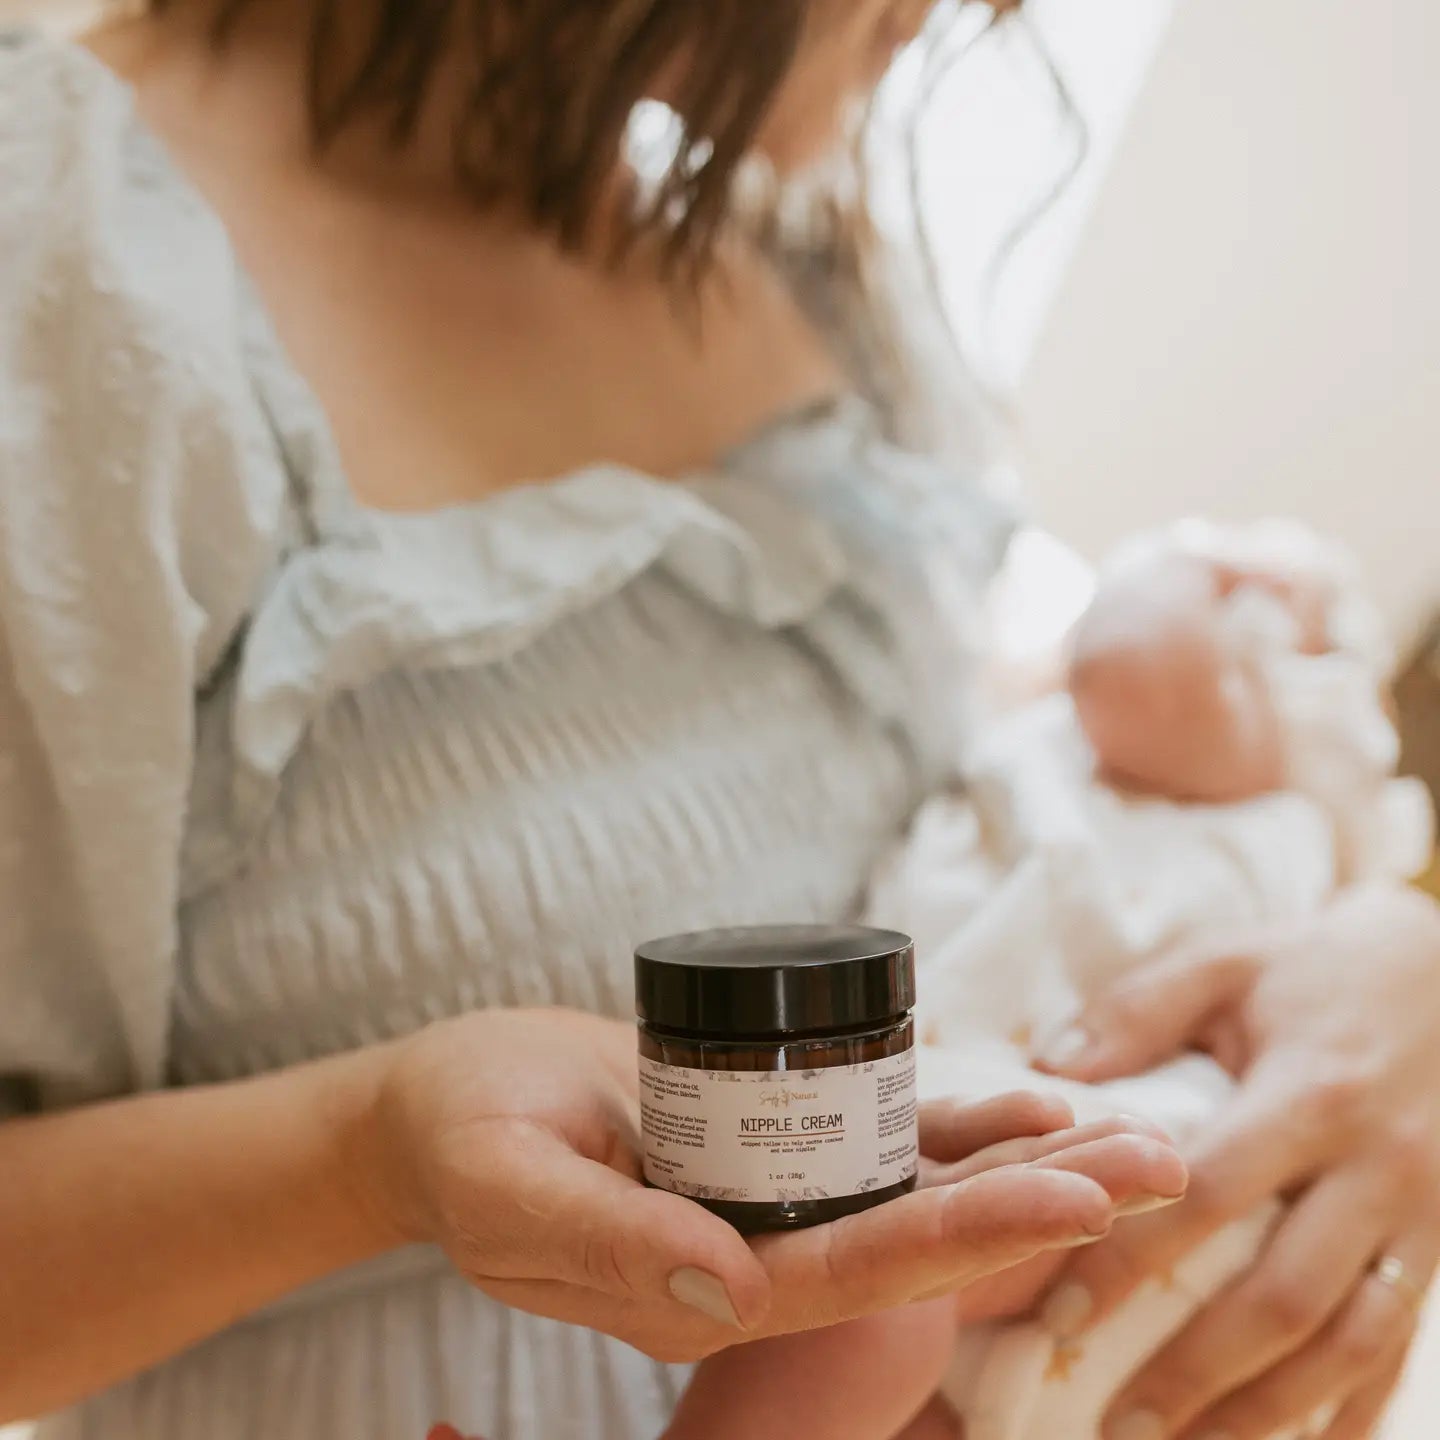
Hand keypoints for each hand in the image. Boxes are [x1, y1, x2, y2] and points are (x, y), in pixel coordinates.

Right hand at [352, 1008, 1184, 1364]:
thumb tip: (739, 1293)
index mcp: (703, 1291)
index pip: (858, 1274)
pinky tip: (1032, 1099)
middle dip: (1041, 1204)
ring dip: (1025, 1165)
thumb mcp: (512, 1191)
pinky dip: (955, 1122)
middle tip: (1162, 1164)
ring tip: (1133, 1134)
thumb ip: (614, 1246)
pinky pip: (876, 1140)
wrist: (446, 1104)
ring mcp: (767, 1204)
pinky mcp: (766, 1146)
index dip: (969, 1239)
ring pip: (917, 1192)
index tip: (1076, 1199)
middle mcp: (756, 1258)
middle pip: (919, 1239)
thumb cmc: (463, 1139)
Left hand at [1036, 884, 1439, 1439]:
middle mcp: (1374, 1168)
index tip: (1061, 1313)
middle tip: (1120, 1424)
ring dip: (1272, 1412)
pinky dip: (1353, 1408)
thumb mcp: (1228, 964)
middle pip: (1283, 1294)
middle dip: (1200, 1372)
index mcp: (1307, 1095)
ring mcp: (1422, 1218)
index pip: (1206, 1197)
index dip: (1133, 1260)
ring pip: (1350, 1342)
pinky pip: (1401, 1346)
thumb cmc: (1319, 970)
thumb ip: (1138, 1010)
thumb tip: (1050, 1070)